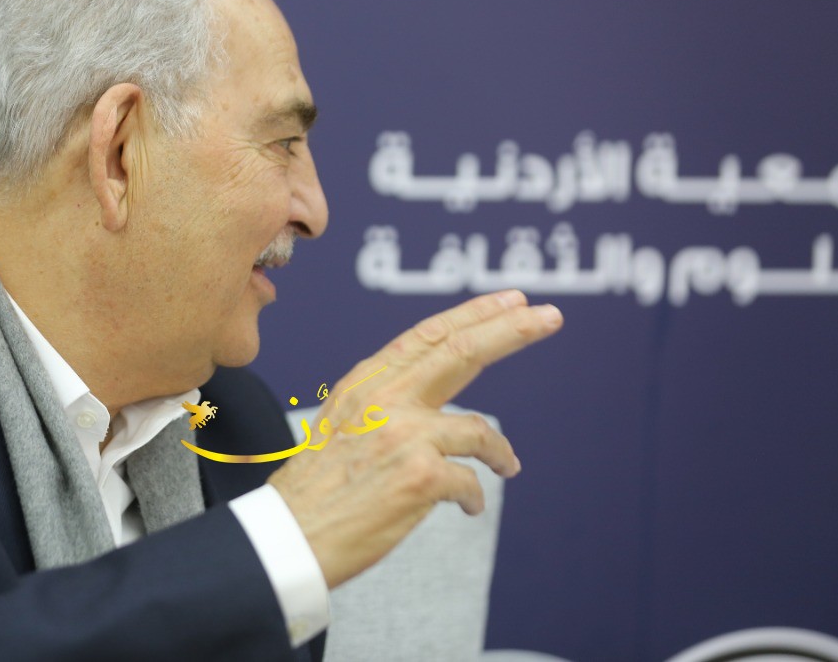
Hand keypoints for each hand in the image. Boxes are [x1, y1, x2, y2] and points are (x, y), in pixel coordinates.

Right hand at [267, 290, 561, 588]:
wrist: (288, 535)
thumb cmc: (313, 488)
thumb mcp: (340, 424)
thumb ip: (382, 403)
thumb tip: (429, 401)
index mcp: (366, 383)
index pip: (429, 335)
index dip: (474, 315)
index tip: (511, 301)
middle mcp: (386, 399)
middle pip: (462, 351)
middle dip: (513, 331)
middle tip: (550, 316)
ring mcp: (405, 436)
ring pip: (479, 429)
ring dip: (501, 452)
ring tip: (510, 466)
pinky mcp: (420, 477)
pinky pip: (470, 483)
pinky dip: (474, 497)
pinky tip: (467, 508)